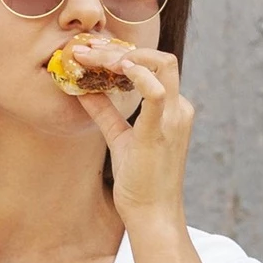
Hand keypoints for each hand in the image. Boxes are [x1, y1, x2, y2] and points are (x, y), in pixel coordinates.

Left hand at [78, 45, 212, 262]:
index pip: (154, 66)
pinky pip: (155, 92)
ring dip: (123, 56)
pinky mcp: (161, 131)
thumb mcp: (119, 138)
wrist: (152, 213)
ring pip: (159, 66)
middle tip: (86, 50)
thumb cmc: (139, 181)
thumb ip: (105, 112)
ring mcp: (174, 118)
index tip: (90, 53)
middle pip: (160, 59)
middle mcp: (180, 108)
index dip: (122, 54)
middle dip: (122, 49)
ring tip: (91, 58)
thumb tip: (82, 89)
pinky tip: (112, 70)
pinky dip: (136, 74)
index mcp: (173, 109)